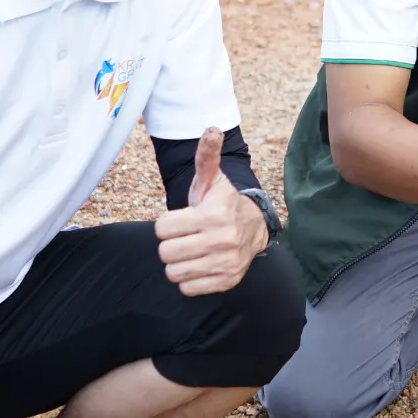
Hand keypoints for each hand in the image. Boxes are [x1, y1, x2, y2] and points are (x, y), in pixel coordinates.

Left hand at [154, 129, 267, 295]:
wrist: (255, 229)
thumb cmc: (223, 203)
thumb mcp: (212, 181)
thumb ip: (206, 157)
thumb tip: (210, 129)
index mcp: (212, 215)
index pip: (162, 229)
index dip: (166, 224)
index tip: (180, 221)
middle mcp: (221, 240)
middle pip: (166, 253)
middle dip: (170, 245)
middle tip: (183, 238)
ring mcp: (225, 263)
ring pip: (174, 273)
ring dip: (177, 263)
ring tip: (189, 251)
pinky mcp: (226, 281)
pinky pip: (188, 288)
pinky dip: (189, 279)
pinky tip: (199, 264)